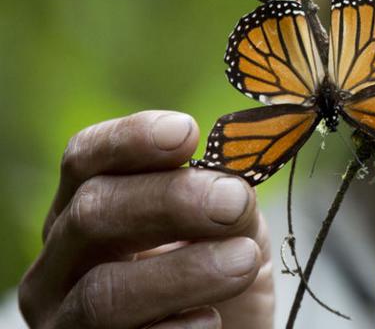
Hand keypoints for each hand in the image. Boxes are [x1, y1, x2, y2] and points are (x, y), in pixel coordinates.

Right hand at [18, 111, 274, 327]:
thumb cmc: (223, 274)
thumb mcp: (231, 227)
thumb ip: (226, 199)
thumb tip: (230, 184)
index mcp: (88, 207)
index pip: (86, 159)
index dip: (131, 140)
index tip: (188, 133)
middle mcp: (61, 262)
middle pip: (92, 213)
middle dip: (170, 201)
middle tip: (233, 202)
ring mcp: (65, 321)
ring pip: (103, 293)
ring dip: (183, 273)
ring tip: (243, 261)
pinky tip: (211, 321)